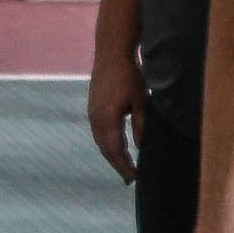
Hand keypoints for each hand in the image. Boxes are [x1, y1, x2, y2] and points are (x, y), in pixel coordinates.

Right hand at [85, 45, 144, 185]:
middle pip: (106, 150)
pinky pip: (99, 133)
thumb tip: (141, 147)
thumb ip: (141, 125)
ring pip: (101, 142)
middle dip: (118, 165)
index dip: (124, 167)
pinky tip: (116, 146)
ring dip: (112, 156)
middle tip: (129, 179)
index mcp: (107, 119)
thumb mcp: (141, 101)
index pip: (116, 151)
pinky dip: (108, 144)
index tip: (134, 179)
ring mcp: (92, 114)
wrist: (111, 53)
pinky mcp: (93, 109)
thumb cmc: (129, 75)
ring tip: (124, 166)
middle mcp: (95, 120)